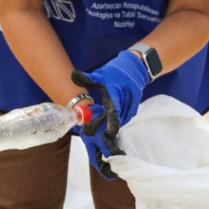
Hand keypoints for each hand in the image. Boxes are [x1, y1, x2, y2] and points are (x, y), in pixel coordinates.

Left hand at [72, 49, 150, 168]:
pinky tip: (107, 133)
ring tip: (100, 140)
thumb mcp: (100, 74)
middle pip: (117, 120)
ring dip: (111, 130)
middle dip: (107, 131)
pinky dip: (115, 126)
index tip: (109, 133)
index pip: (115, 109)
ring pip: (120, 122)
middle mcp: (125, 102)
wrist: (135, 69)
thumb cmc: (115, 72)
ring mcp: (130, 106)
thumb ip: (87, 78)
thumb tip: (73, 76)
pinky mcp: (132, 110)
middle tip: (93, 138)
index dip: (112, 121)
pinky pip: (123, 120)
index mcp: (116, 93)